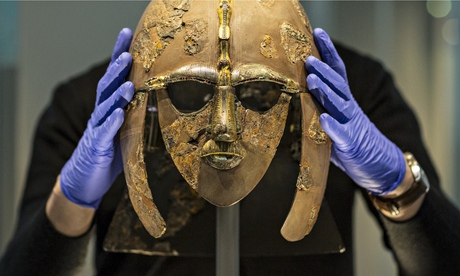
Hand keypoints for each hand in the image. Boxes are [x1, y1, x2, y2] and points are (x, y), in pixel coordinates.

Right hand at [59, 28, 133, 207]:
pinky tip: (119, 115)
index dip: (119, 55)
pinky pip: (103, 133)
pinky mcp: (96, 147)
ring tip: (128, 83)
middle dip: (117, 69)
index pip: (114, 77)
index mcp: (109, 107)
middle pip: (107, 87)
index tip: (127, 35)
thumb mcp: (127, 131)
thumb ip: (137, 115)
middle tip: (128, 54)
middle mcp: (101, 113)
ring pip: (105, 108)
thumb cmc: (109, 152)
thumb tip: (158, 103)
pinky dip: (111, 123)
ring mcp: (97, 129)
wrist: (86, 180)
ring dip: (116, 95)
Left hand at [305, 28, 405, 194]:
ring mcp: (351, 125)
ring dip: (325, 91)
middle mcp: (348, 109)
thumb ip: (319, 108)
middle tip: (308, 57)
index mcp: (343, 101)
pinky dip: (332, 126)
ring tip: (312, 80)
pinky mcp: (351, 144)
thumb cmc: (350, 142)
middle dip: (322, 69)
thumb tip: (295, 97)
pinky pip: (341, 134)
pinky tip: (323, 119)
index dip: (328, 53)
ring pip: (338, 105)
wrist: (379, 166)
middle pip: (336, 85)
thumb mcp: (335, 121)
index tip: (318, 33)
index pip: (337, 72)